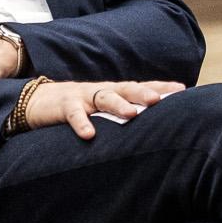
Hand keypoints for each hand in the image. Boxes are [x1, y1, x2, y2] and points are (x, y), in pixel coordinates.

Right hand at [24, 80, 185, 139]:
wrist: (38, 100)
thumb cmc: (77, 107)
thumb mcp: (101, 109)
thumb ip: (121, 114)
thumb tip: (150, 127)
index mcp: (113, 91)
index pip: (140, 87)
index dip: (160, 87)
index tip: (182, 90)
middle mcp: (101, 91)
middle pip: (126, 88)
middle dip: (144, 93)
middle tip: (160, 100)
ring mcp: (83, 96)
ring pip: (103, 97)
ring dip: (118, 104)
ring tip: (132, 114)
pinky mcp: (64, 106)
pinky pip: (74, 114)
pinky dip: (81, 123)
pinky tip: (89, 135)